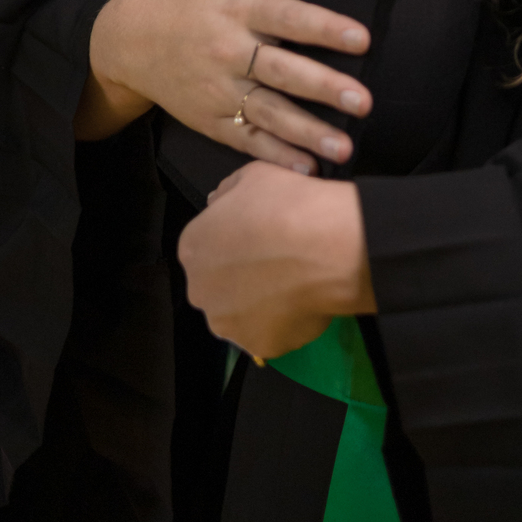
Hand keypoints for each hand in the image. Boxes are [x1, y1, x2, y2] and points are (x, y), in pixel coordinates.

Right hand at [74, 0, 371, 171]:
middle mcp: (230, 51)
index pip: (286, 16)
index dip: (323, 27)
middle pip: (283, 72)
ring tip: (346, 146)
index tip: (361, 37)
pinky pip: (248, 140)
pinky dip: (276, 156)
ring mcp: (219, 90)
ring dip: (308, 132)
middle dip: (325, 88)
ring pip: (269, 113)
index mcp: (237, 7)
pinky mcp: (211, 120)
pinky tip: (308, 167)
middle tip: (364, 101)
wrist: (128, 41)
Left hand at [178, 160, 375, 357]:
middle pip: (218, 286)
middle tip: (277, 262)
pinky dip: (284, 322)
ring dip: (259, 303)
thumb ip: (228, 192)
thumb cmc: (288, 206)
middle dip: (240, 277)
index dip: (234, 242)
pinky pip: (269, 333)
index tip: (260, 238)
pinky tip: (304, 300)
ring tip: (293, 284)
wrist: (328, 246)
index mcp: (193, 248)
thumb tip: (219, 202)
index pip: (205, 248)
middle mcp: (201, 290)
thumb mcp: (253, 175)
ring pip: (240, 314)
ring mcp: (229, 323)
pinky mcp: (259, 346)